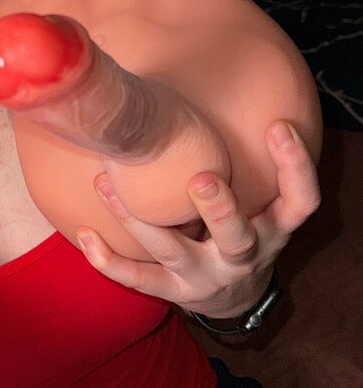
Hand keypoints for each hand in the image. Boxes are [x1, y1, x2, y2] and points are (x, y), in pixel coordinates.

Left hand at [75, 121, 320, 319]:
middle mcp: (243, 258)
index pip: (301, 201)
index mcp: (273, 231)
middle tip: (201, 179)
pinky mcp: (173, 293)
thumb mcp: (261, 205)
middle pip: (237, 238)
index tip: (280, 126)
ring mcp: (206, 278)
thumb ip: (247, 162)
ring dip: (138, 219)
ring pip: (173, 251)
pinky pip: (138, 278)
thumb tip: (215, 88)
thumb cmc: (242, 232)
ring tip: (106, 183)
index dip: (296, 166)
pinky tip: (86, 233)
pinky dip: (109, 260)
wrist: (233, 299)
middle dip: (220, 210)